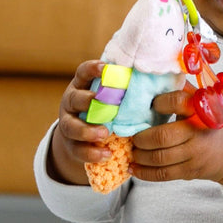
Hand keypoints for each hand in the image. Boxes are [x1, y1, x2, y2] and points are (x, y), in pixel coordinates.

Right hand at [46, 60, 115, 185]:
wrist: (84, 138)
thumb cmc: (107, 110)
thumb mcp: (111, 98)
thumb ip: (125, 91)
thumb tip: (154, 83)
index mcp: (82, 86)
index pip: (83, 72)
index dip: (92, 69)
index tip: (105, 68)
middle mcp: (71, 103)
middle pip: (74, 99)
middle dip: (87, 101)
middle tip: (104, 106)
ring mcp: (68, 124)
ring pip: (71, 126)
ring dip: (87, 130)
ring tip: (104, 134)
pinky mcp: (70, 145)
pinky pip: (77, 149)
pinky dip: (91, 153)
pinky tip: (107, 154)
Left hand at [130, 88, 222, 196]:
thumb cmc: (212, 121)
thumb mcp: (204, 102)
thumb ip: (183, 90)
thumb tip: (157, 75)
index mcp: (200, 110)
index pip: (177, 102)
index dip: (160, 103)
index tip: (152, 104)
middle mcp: (198, 132)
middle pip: (162, 137)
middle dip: (141, 138)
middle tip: (132, 135)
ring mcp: (194, 154)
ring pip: (159, 158)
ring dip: (139, 155)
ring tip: (132, 150)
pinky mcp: (190, 171)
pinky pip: (163, 174)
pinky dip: (144, 173)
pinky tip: (133, 167)